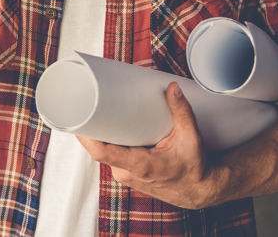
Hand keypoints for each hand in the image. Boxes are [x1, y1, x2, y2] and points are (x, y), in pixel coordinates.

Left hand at [77, 82, 218, 209]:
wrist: (199, 191)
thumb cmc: (194, 169)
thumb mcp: (191, 138)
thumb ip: (182, 111)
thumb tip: (172, 88)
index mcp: (139, 165)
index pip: (101, 153)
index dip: (86, 136)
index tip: (79, 117)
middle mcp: (127, 172)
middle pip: (99, 147)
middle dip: (93, 126)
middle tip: (89, 101)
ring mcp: (125, 175)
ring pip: (104, 151)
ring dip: (101, 133)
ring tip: (97, 110)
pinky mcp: (126, 174)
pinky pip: (109, 156)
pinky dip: (108, 142)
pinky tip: (105, 127)